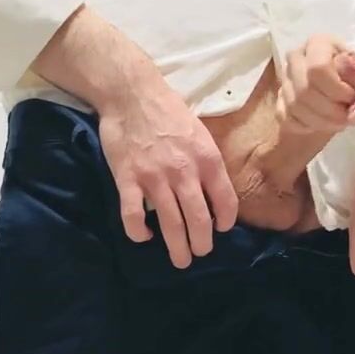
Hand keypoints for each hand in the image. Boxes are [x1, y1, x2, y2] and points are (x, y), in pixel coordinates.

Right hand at [33, 6, 237, 267]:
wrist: (132, 93)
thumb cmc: (169, 111)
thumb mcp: (201, 133)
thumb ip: (208, 162)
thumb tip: (215, 191)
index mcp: (208, 160)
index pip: (225, 202)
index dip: (225, 222)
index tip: (220, 229)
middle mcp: (185, 172)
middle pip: (199, 220)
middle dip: (201, 244)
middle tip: (199, 253)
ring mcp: (155, 178)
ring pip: (170, 224)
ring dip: (177, 247)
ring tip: (180, 260)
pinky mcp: (128, 179)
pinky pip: (134, 216)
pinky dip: (138, 232)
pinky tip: (142, 236)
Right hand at [279, 34, 354, 133]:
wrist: (348, 83)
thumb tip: (353, 117)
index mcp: (319, 43)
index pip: (318, 69)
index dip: (337, 90)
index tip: (352, 96)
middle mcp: (296, 56)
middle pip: (304, 91)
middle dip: (330, 111)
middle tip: (347, 114)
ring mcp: (285, 78)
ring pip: (294, 106)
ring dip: (321, 122)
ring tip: (339, 121)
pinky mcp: (280, 99)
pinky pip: (286, 118)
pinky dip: (307, 127)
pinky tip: (322, 122)